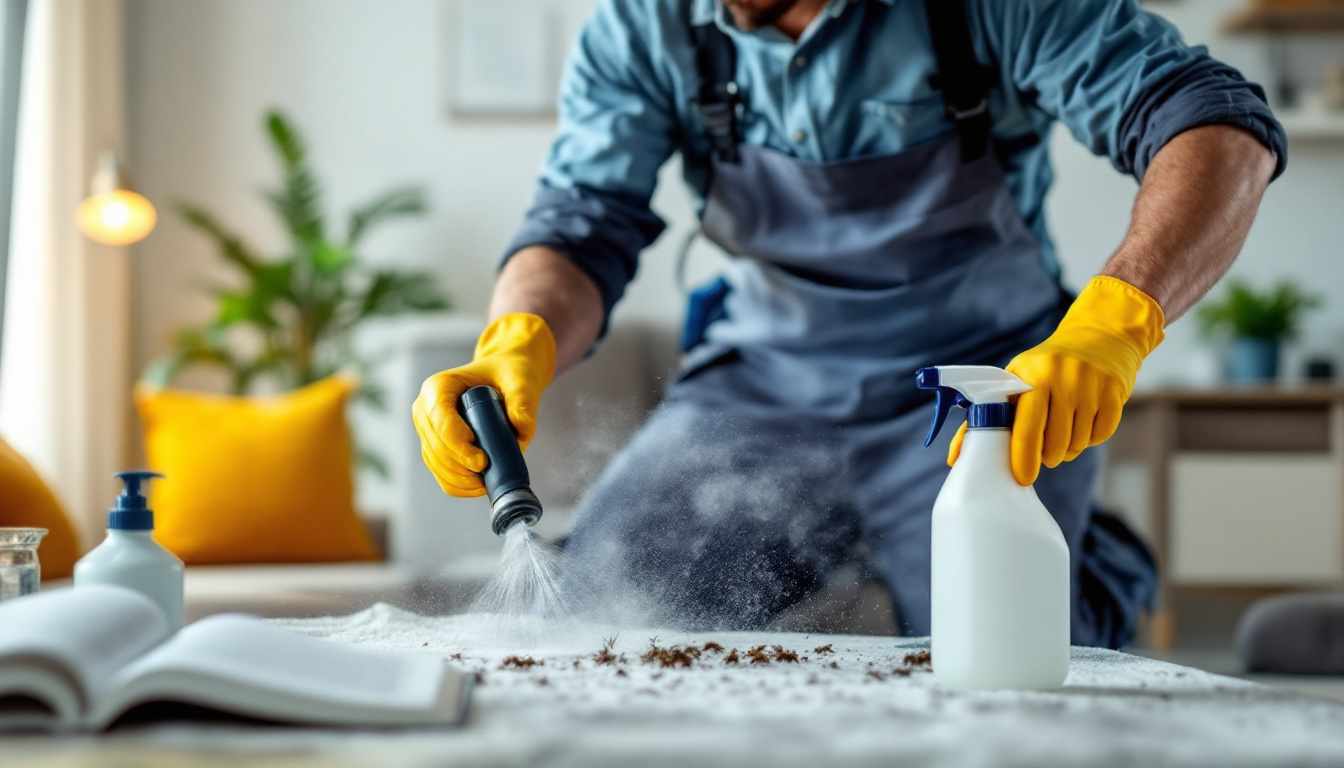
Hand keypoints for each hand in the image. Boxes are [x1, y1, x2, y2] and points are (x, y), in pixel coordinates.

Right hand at [412, 313, 555, 496]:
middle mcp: (425, 408)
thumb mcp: (520, 380)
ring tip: (486, 481)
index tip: (482, 460)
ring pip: (435, 463)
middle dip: (460, 465)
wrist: (504, 378)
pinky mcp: (434, 447)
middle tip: (488, 472)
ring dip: (459, 478)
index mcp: (439, 386)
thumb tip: (522, 427)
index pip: (439, 419)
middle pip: (435, 445)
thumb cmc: (508, 374)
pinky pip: (440, 473)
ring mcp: (426, 429)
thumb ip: (523, 401)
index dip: (457, 444)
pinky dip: (457, 484)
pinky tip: (478, 486)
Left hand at [948, 276, 1164, 485]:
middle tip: (1044, 458)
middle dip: (1047, 458)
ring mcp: (1090, 383)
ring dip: (1070, 449)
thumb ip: (985, 418)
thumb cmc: (1046, 367)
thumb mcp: (1016, 381)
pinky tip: (1086, 423)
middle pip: (1054, 439)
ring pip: (1078, 441)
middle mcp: (1060, 376)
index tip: (1022, 477)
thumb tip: (955, 458)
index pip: (1023, 425)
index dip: (1022, 455)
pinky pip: (1101, 434)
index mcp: (1028, 375)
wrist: (1100, 336)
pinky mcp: (1115, 391)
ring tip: (1064, 435)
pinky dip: (1092, 438)